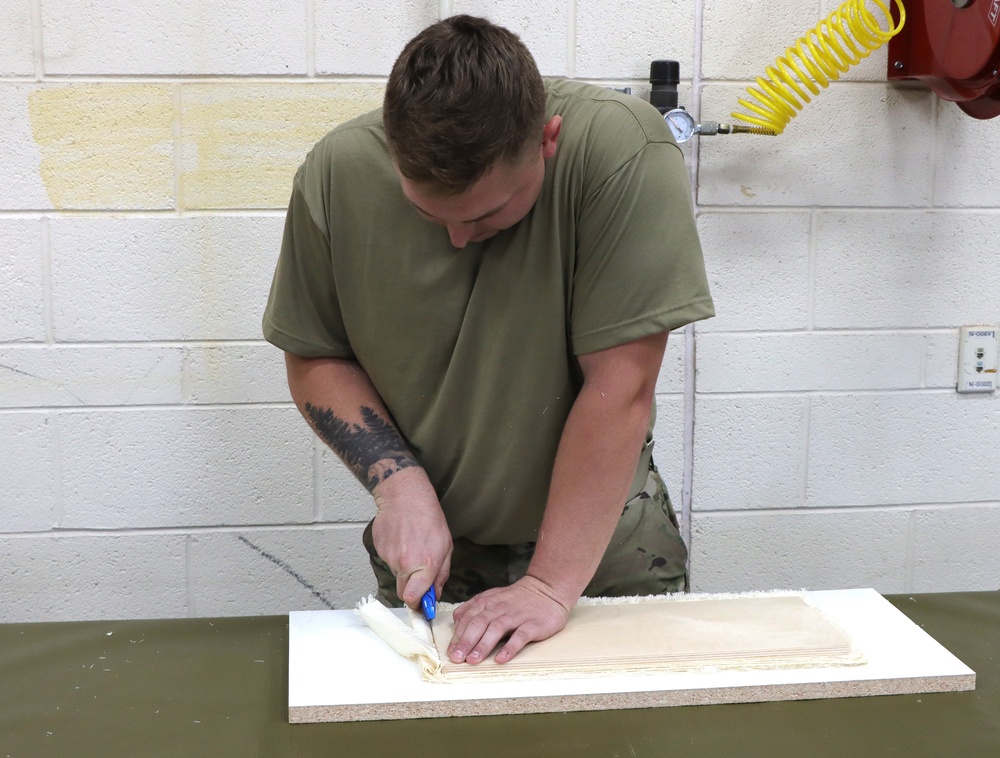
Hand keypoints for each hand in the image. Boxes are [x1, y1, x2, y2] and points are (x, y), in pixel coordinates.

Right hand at [371, 468, 452, 608]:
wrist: (404, 496)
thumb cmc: (429, 517)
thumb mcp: (446, 546)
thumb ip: (441, 574)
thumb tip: (435, 593)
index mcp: (425, 565)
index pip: (413, 598)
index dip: (417, 604)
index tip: (421, 604)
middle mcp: (405, 564)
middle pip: (403, 591)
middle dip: (411, 588)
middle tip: (419, 573)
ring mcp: (390, 557)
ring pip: (396, 574)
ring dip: (404, 568)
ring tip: (411, 546)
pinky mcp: (379, 550)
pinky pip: (388, 560)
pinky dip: (395, 555)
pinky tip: (402, 539)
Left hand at [447, 575, 572, 664]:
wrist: (547, 589)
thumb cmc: (517, 598)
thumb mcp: (493, 597)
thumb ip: (474, 608)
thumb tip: (456, 621)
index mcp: (488, 602)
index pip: (468, 618)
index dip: (458, 635)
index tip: (450, 651)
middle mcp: (500, 608)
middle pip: (479, 623)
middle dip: (466, 641)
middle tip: (457, 658)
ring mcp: (517, 616)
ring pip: (496, 629)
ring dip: (483, 645)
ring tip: (473, 660)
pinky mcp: (533, 624)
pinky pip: (520, 636)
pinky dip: (510, 648)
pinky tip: (501, 658)